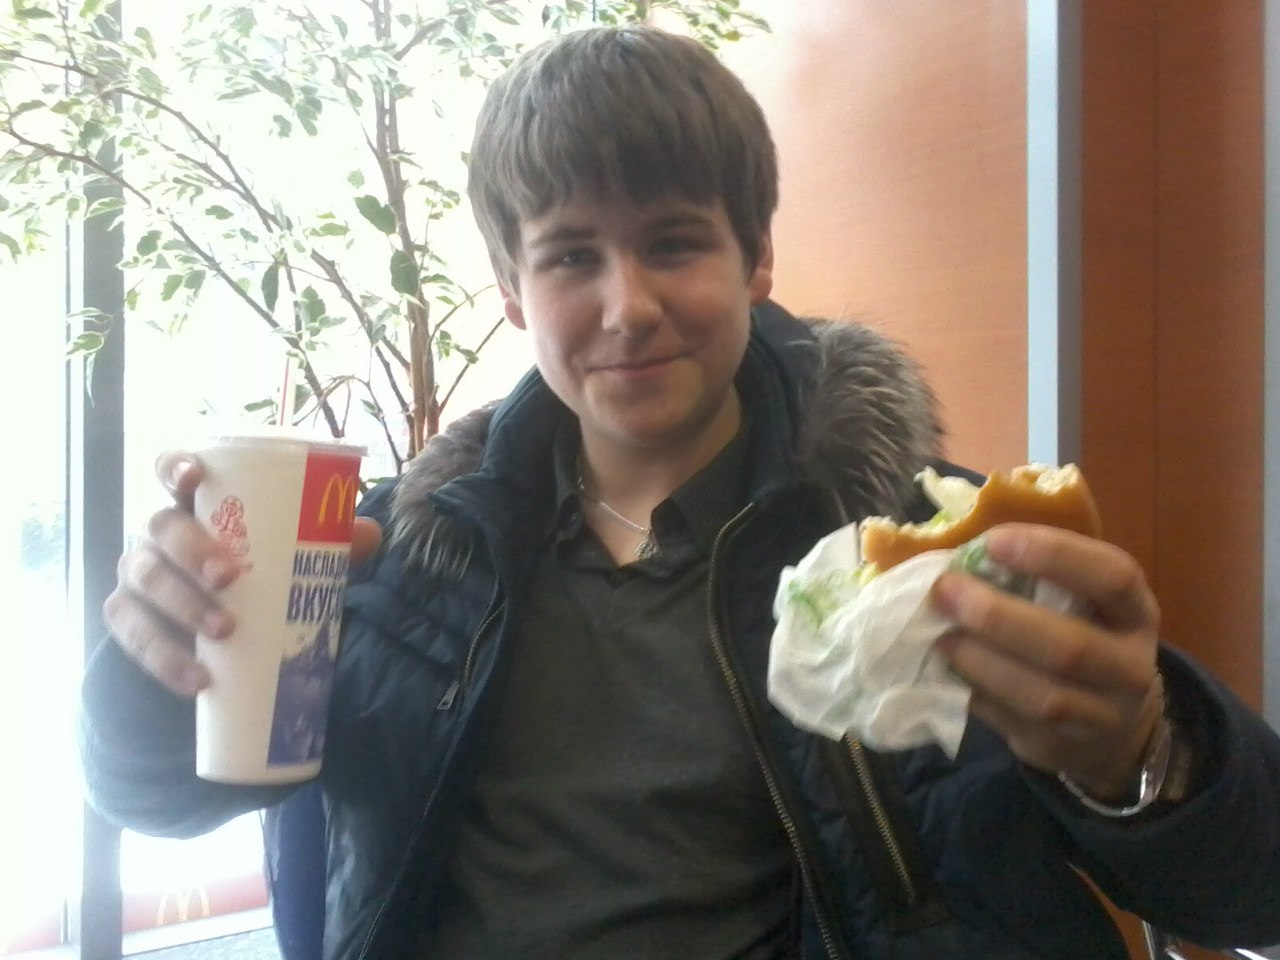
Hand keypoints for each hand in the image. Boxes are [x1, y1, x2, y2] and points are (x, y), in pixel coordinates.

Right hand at [103, 451, 383, 697]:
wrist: (221, 624)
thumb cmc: (259, 567)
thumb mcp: (294, 550)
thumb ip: (331, 540)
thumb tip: (371, 535)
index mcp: (195, 503)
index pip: (169, 469)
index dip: (173, 467)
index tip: (192, 477)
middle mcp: (158, 532)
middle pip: (159, 527)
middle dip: (190, 550)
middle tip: (228, 577)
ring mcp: (139, 574)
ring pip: (143, 580)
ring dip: (181, 605)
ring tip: (224, 632)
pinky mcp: (129, 619)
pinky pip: (132, 635)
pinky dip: (163, 658)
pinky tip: (196, 679)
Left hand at [930, 523, 1162, 800]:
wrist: (1114, 727)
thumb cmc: (1082, 636)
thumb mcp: (1082, 603)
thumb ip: (1038, 576)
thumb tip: (959, 547)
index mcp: (1136, 614)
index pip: (1112, 578)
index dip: (1054, 555)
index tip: (994, 541)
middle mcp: (1130, 667)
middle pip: (1068, 647)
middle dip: (998, 617)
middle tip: (946, 590)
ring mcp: (1100, 717)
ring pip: (1040, 695)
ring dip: (980, 662)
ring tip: (941, 636)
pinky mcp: (1060, 749)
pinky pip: (1011, 723)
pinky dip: (973, 694)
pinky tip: (946, 670)